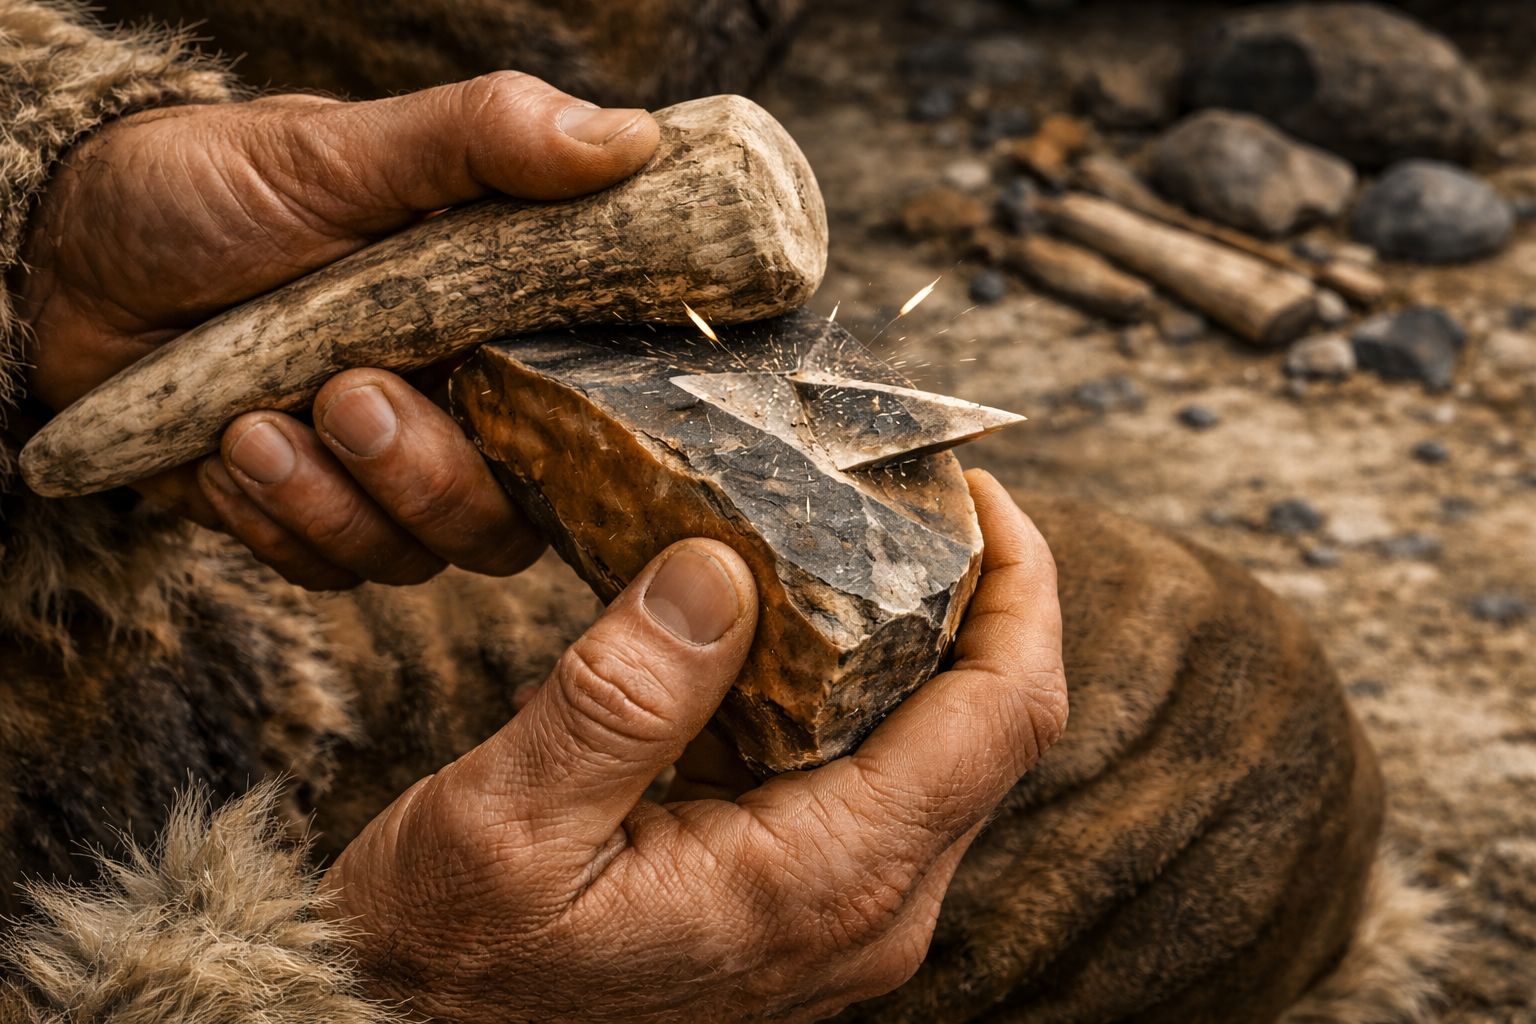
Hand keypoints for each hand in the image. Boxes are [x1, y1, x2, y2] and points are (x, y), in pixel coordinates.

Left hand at [17, 72, 659, 587]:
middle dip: (425, 478)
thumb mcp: (345, 150)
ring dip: (334, 502)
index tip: (495, 392)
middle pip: (507, 523)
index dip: (571, 438)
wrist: (71, 259)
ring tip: (250, 424)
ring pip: (415, 558)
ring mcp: (386, 479)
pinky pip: (326, 571)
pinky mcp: (314, 522)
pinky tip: (223, 449)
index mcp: (501, 332)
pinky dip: (274, 521)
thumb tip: (629, 140)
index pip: (588, 422)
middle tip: (345, 396)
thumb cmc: (214, 188)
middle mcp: (461, 419)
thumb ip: (483, 140)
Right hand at [322, 471, 1067, 1022]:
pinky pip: (876, 780)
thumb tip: (719, 567)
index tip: (969, 491)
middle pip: (992, 730)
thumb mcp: (507, 819)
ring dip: (920, 640)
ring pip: (942, 753)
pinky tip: (787, 630)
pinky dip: (858, 691)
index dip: (1019, 590)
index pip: (1000, 718)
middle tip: (908, 498)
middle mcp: (867, 912)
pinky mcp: (808, 905)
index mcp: (821, 884)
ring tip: (854, 542)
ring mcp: (845, 916)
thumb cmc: (450, 955)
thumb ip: (622, 696)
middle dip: (980, 601)